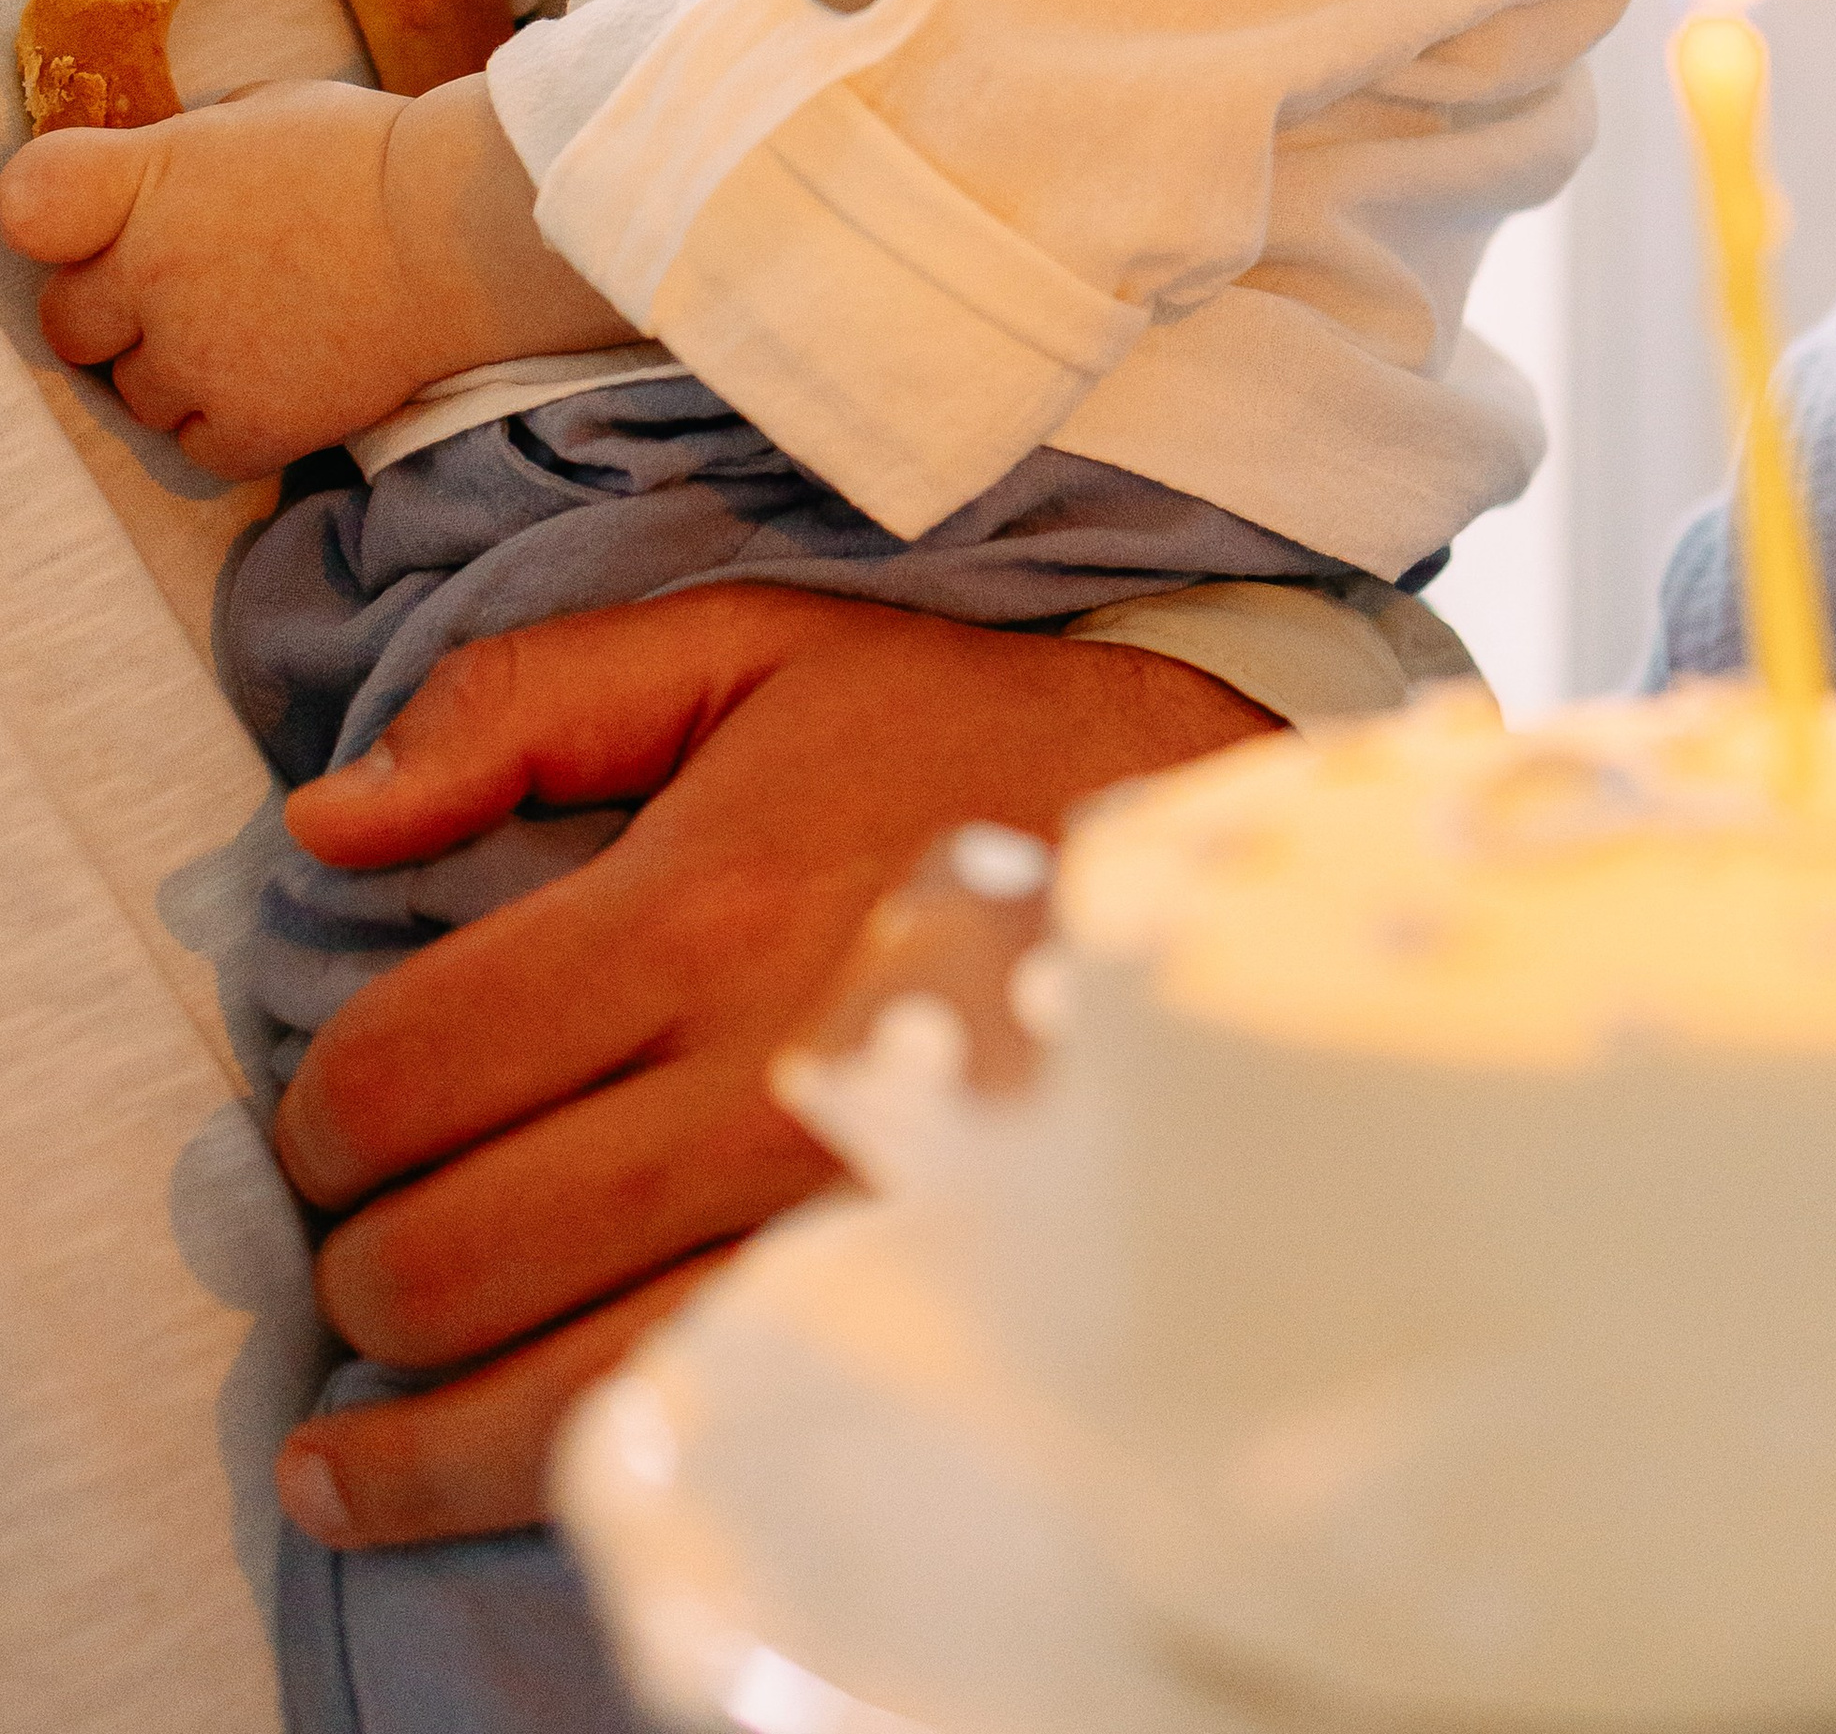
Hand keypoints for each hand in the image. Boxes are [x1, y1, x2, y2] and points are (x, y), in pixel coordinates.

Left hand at [0, 71, 633, 473]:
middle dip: (113, 311)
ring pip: (132, 393)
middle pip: (66, 320)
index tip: (90, 224)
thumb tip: (140, 192)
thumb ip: (175, 160)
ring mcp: (196, 354)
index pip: (29, 204)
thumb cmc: (372, 160)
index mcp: (151, 177)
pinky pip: (193, 447)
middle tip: (184, 292)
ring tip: (253, 334)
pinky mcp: (247, 424)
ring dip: (176, 371)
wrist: (467, 234)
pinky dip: (226, 424)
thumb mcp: (256, 119)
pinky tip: (276, 380)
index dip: (54, 219)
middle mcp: (155, 270)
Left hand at [265, 585, 1278, 1546]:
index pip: (402, 1073)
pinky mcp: (910, 1318)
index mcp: (699, 913)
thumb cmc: (967, 739)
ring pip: (542, 1398)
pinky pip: (692, 1449)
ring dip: (405, 1433)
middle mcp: (756, 1091)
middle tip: (365, 1242)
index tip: (336, 1118)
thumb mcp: (753, 645)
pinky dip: (545, 1487)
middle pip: (447, 1257)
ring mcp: (834, 1229)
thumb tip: (325, 822)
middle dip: (359, 1268)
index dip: (323, 1114)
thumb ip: (524, 699)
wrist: (1214, 844)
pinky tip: (461, 1482)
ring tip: (345, 1443)